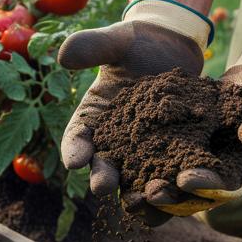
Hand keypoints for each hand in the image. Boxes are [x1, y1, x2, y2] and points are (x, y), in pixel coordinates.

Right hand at [57, 20, 203, 195]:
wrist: (173, 47)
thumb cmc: (137, 43)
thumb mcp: (115, 40)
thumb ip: (92, 47)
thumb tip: (63, 55)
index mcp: (93, 117)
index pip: (77, 136)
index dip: (74, 148)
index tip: (74, 160)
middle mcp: (114, 141)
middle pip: (103, 164)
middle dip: (102, 177)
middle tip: (103, 187)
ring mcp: (143, 150)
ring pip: (135, 178)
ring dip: (137, 192)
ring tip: (143, 200)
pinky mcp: (171, 153)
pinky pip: (168, 174)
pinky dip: (171, 188)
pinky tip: (177, 197)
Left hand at [125, 62, 241, 222]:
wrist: (241, 86)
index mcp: (235, 173)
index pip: (221, 185)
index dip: (204, 183)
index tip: (186, 179)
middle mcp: (206, 178)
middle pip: (186, 195)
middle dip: (168, 197)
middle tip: (151, 194)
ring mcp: (183, 168)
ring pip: (162, 187)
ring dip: (144, 193)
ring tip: (127, 194)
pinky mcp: (164, 154)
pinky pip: (144, 164)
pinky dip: (129, 167)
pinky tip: (111, 163)